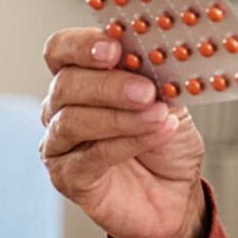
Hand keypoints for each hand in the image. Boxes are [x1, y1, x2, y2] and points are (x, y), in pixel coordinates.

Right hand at [39, 28, 206, 237]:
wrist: (178, 192)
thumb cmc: (168, 140)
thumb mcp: (171, 99)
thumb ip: (157, 76)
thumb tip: (159, 54)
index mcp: (83, 76)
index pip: (62, 49)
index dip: (82, 45)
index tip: (114, 48)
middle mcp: (62, 107)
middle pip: (66, 83)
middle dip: (108, 84)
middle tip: (145, 89)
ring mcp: (60, 144)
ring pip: (73, 120)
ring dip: (121, 116)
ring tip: (159, 114)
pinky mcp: (68, 178)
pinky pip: (89, 156)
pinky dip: (126, 142)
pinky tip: (157, 133)